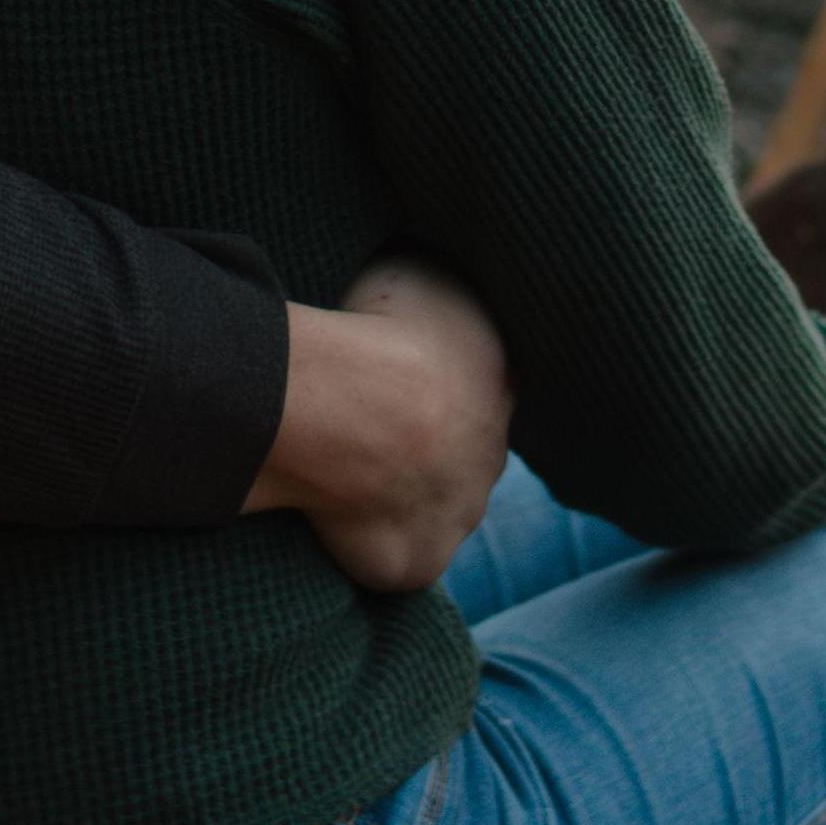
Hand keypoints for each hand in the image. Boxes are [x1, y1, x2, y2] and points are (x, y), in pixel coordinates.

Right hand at [254, 257, 512, 595]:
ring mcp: (458, 513)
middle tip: (359, 425)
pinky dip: (365, 546)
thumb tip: (419, 262)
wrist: (358, 405)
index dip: (433, 387)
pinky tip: (326, 518)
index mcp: (499, 380)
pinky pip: (390, 558)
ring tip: (335, 470)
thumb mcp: (411, 270)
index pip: (479, 390)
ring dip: (394, 495)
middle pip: (461, 455)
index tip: (392, 381)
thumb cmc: (376, 325)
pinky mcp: (417, 562)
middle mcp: (492, 453)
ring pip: (429, 507)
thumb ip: (424, 281)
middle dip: (419, 447)